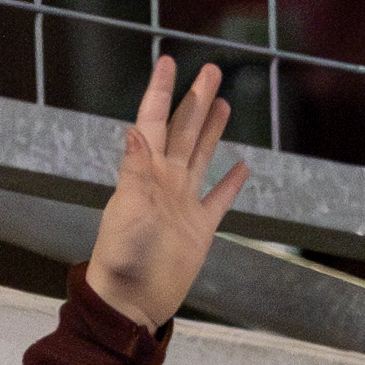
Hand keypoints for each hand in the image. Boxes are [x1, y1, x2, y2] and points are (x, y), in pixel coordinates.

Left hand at [86, 57, 250, 333]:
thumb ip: (134, 173)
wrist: (131, 304)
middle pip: (184, 131)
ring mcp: (183, 205)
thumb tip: (135, 131)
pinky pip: (219, 200)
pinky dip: (231, 183)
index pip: (152, 122)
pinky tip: (243, 166)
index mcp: (144, 175)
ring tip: (223, 102)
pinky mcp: (199, 230)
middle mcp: (165, 183)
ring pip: (201, 157)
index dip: (160, 92)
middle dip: (195, 100)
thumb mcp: (126, 213)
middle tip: (211, 70)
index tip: (167, 61)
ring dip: (212, 130)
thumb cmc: (121, 261)